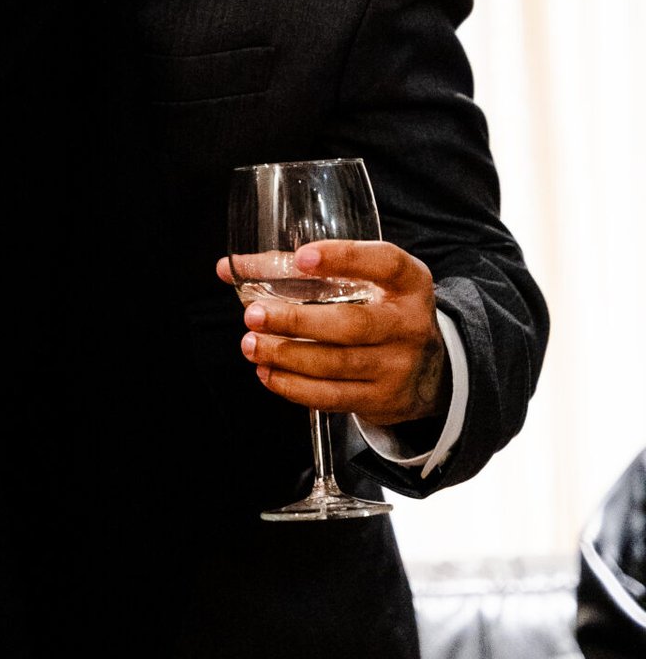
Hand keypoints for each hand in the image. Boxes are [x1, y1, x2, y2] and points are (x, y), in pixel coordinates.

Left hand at [213, 239, 445, 425]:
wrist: (430, 372)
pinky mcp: (382, 399)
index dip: (343, 259)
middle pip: (351, 324)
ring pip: (336, 364)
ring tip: (251, 345)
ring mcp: (398, 366)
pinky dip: (295, 387)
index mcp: (408, 282)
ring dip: (287, 356)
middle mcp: (408, 324)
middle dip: (296, 321)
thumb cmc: (380, 311)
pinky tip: (268, 373)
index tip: (301, 258)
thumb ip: (297, 270)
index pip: (383, 263)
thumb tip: (228, 268)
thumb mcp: (362, 283)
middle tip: (254, 316)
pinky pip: (333, 396)